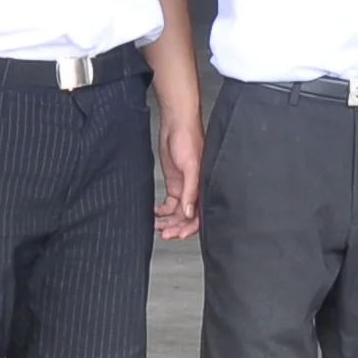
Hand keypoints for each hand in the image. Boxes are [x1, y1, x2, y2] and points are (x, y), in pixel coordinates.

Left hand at [153, 100, 201, 242]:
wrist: (176, 123)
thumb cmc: (189, 138)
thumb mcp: (191, 165)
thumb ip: (191, 190)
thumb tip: (189, 212)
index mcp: (203, 186)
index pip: (199, 214)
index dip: (190, 228)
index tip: (178, 235)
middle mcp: (194, 189)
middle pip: (187, 217)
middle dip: (177, 227)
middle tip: (165, 234)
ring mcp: (183, 186)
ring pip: (177, 212)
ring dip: (168, 221)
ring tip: (157, 227)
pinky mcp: (174, 182)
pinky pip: (170, 204)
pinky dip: (162, 211)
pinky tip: (155, 215)